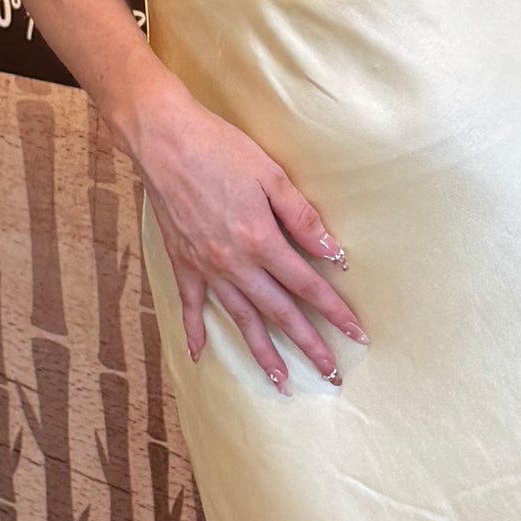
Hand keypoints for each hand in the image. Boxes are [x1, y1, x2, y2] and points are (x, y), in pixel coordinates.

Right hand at [129, 79, 364, 390]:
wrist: (164, 140)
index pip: (308, 286)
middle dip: (308, 344)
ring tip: (280, 380)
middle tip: (330, 374)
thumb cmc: (221, 149)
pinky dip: (195, 330)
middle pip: (279, 313)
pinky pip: (191, 304)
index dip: (335, 312)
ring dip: (262, 352)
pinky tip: (201, 355)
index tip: (357, 335)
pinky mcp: (182, 261)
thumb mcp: (272, 176)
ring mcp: (205, 266)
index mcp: (260, 240)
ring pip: (240, 318)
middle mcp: (234, 262)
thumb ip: (302, 219)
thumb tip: (333, 254)